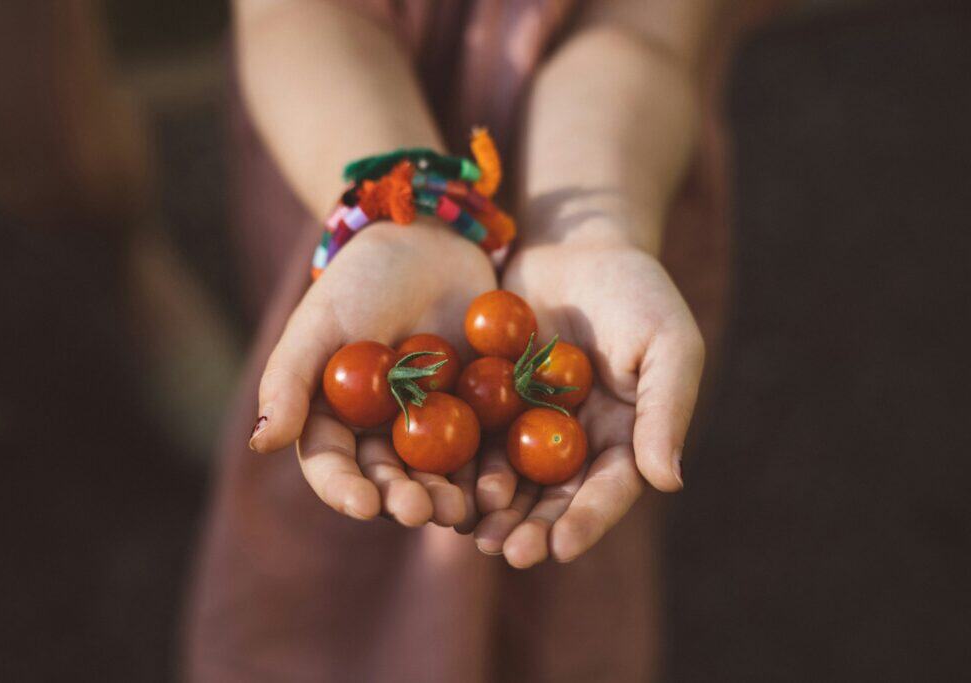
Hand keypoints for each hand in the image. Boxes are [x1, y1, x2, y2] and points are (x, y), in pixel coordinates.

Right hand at [249, 220, 496, 528]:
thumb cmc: (363, 280)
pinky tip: (503, 486)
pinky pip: (487, 451)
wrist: (431, 244)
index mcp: (337, 422)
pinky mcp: (480, 416)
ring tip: (463, 511)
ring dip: (450, 499)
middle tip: (423, 513)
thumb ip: (289, 381)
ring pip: (439, 478)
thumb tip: (260, 442)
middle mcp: (383, 435)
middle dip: (404, 502)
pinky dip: (493, 472)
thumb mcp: (319, 323)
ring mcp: (433, 429)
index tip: (363, 504)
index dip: (345, 490)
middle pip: (390, 482)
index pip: (333, 467)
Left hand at [473, 237, 704, 566]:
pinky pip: (473, 439)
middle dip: (532, 528)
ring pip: (511, 479)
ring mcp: (531, 424)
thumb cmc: (635, 289)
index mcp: (625, 437)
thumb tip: (668, 481)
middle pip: (554, 497)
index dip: (586, 521)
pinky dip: (459, 465)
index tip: (559, 548)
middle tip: (504, 552)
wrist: (576, 242)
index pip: (608, 490)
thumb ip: (666, 409)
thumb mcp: (667, 343)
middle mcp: (577, 441)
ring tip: (468, 533)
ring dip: (492, 509)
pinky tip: (438, 485)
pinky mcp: (491, 401)